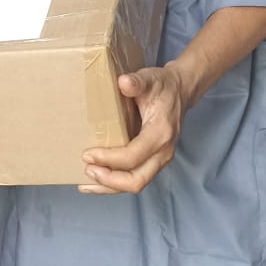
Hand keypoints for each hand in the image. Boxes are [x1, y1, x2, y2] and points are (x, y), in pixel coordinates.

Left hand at [78, 65, 185, 194]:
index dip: (109, 159)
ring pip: (135, 184)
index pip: (133, 156)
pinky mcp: (153, 162)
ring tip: (85, 184)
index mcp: (161, 133)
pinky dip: (114, 184)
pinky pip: (134, 179)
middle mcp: (163, 152)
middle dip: (109, 179)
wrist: (179, 92)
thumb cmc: (162, 86)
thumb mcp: (150, 79)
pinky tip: (95, 184)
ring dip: (109, 186)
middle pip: (137, 180)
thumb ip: (137, 81)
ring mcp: (159, 160)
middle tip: (87, 169)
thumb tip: (124, 82)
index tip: (87, 154)